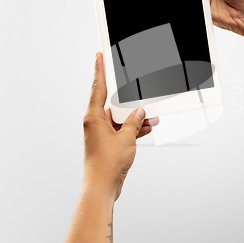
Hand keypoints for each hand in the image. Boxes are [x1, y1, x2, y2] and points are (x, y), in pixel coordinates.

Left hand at [82, 51, 159, 200]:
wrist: (102, 186)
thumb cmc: (106, 164)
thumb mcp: (127, 138)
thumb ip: (134, 122)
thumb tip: (139, 113)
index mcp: (93, 117)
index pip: (97, 87)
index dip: (99, 70)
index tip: (99, 55)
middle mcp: (95, 123)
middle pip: (113, 103)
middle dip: (129, 101)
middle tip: (140, 94)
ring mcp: (101, 134)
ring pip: (120, 118)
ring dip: (135, 118)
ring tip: (150, 117)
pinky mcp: (108, 143)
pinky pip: (122, 130)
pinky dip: (134, 129)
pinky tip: (146, 128)